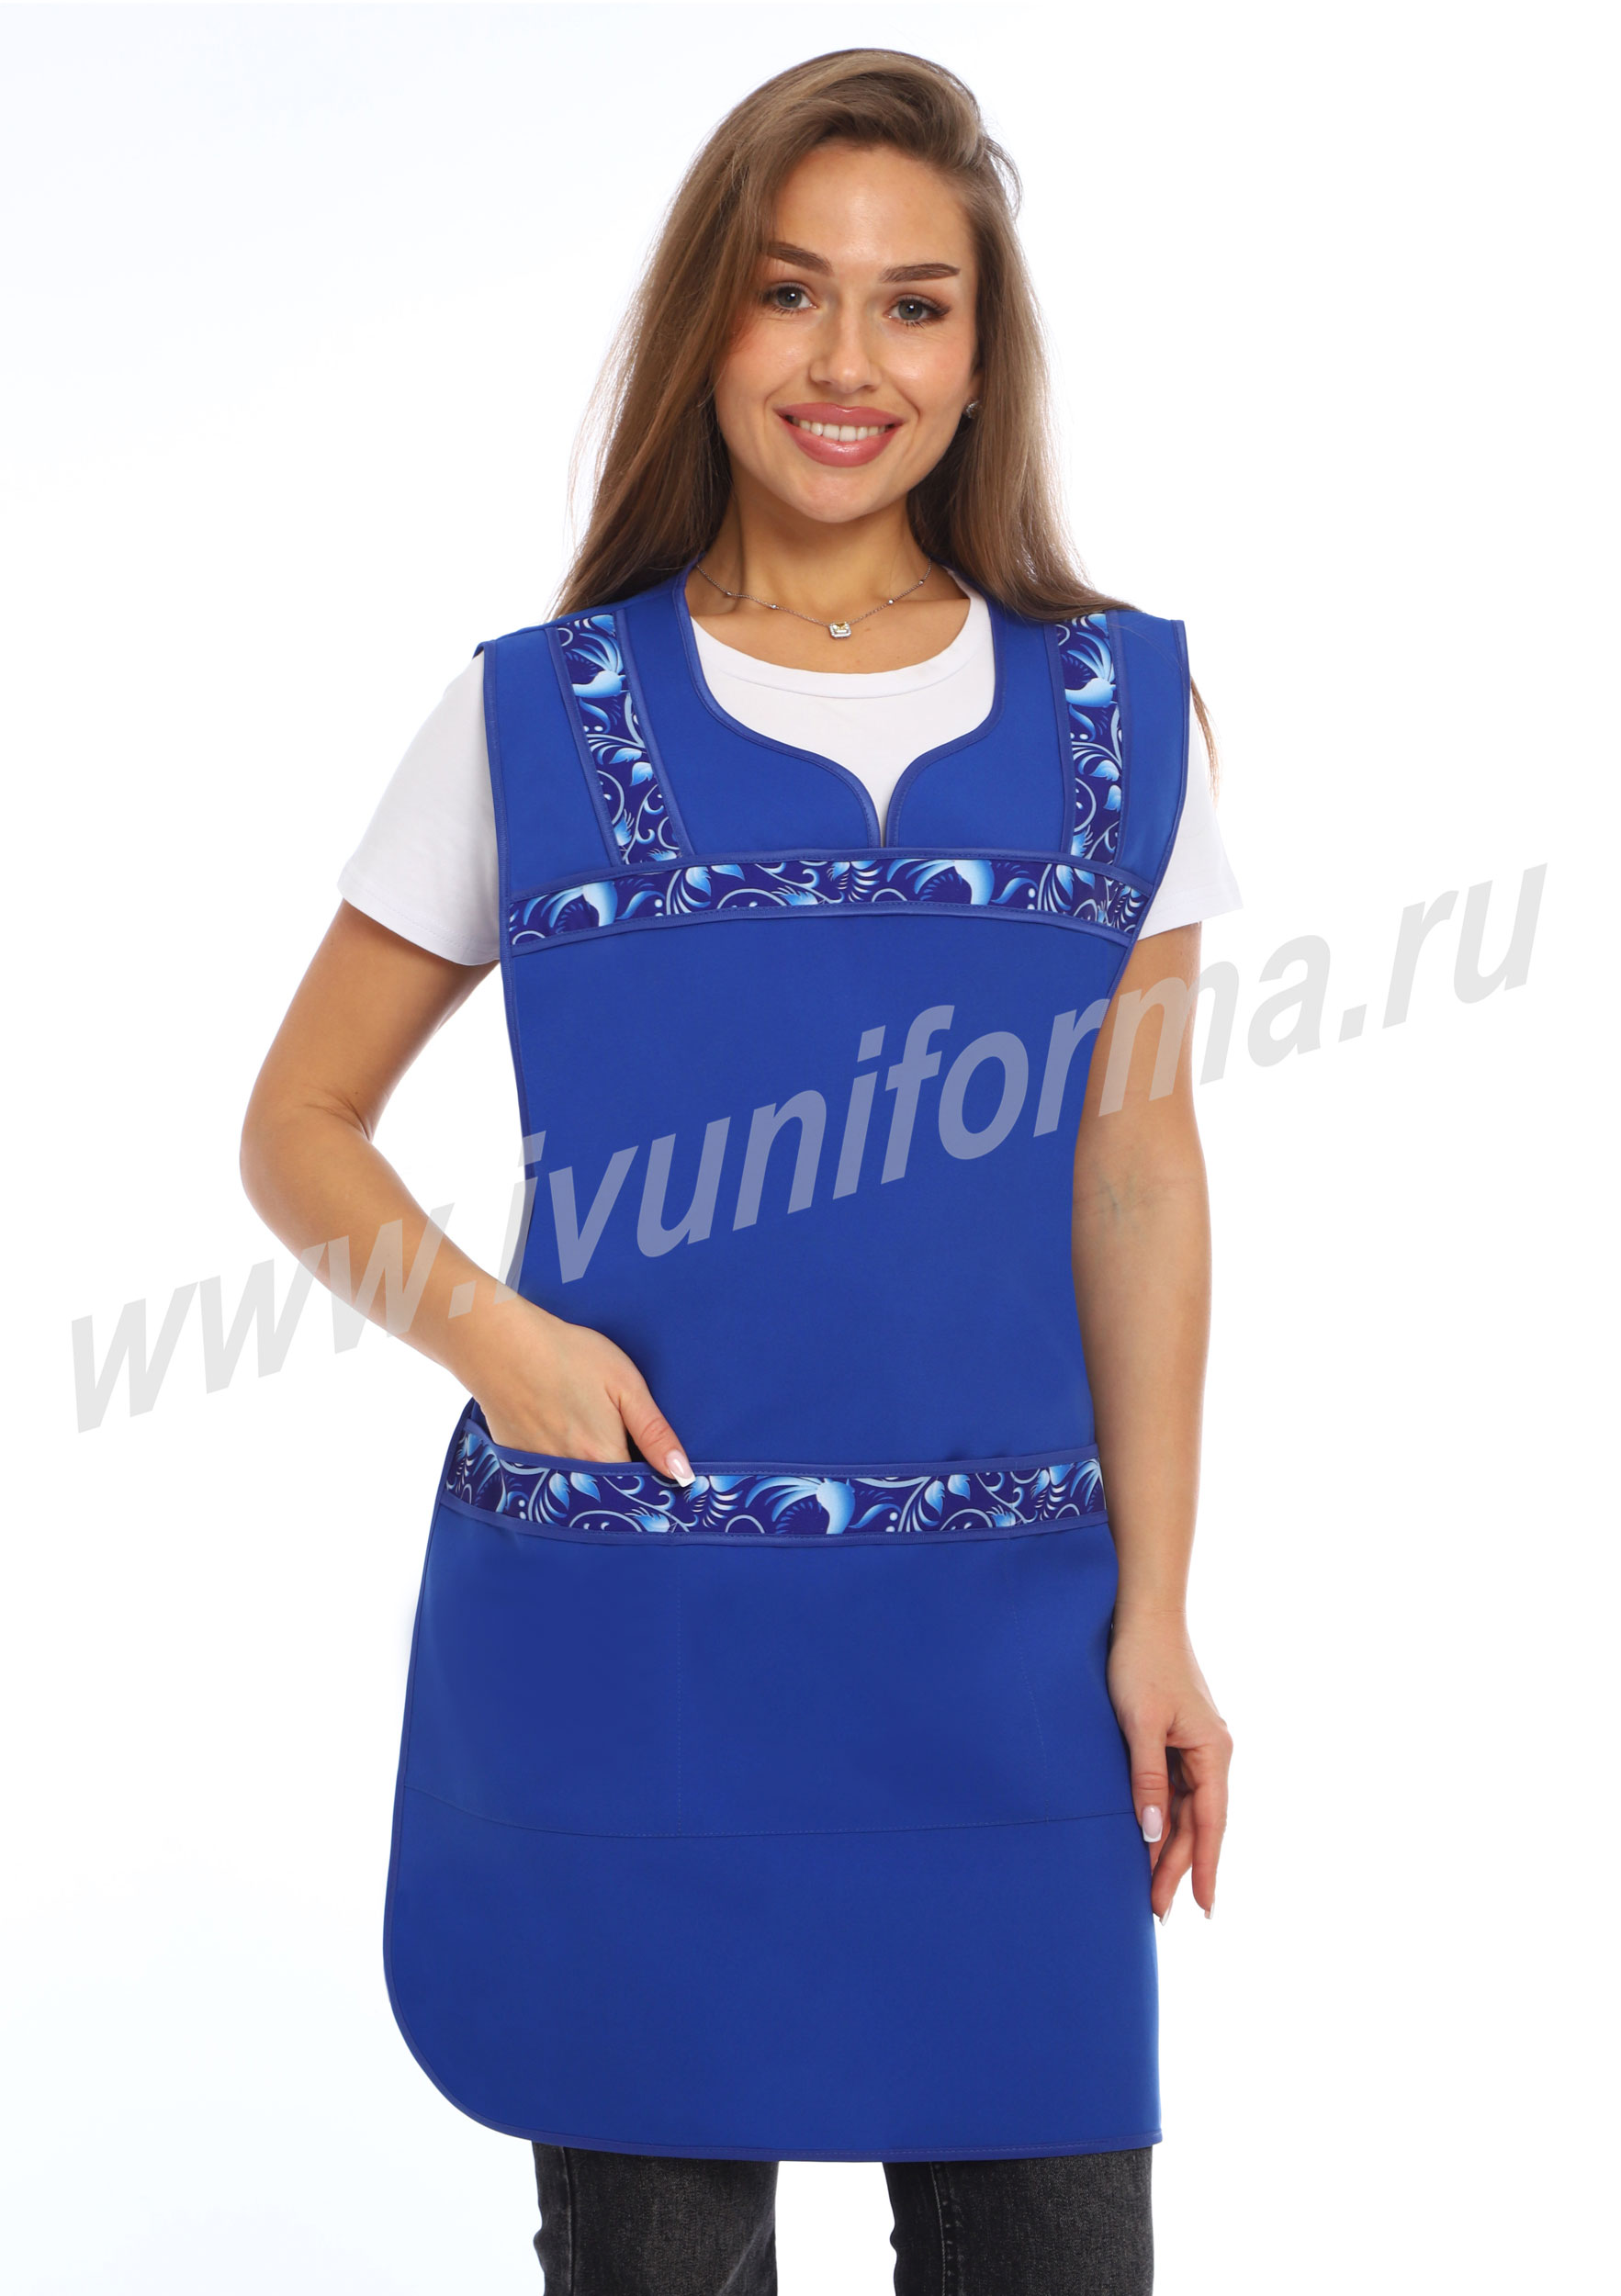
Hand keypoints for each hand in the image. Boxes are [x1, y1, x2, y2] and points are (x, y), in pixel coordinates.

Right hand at [472, 1295, 692, 1483]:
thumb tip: (682, 1473)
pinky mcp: (515, 1461)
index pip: (637, 1493)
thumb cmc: (568, 1355)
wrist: (501, 1343)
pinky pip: (544, 1480)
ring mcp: (538, 1472)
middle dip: (620, 1490)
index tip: (662, 1481)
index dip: (651, 1489)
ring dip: (589, 1482)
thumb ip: (654, 1432)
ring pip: (574, 1490)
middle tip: (626, 1459)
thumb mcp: (625, 1384)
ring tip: (589, 1446)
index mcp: (602, 1457)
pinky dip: (557, 1471)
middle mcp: (570, 1475)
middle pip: (605, 1498)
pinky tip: (557, 1439)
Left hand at [1106, 1615, 1231, 1920]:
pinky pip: (1173, 1789)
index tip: (1206, 1910)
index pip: (1212, 1824)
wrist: (1143, 1614)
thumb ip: (1147, 1780)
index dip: (1207, 1869)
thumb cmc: (1141, 1663)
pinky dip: (1162, 1817)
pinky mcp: (1176, 1736)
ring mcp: (1195, 1745)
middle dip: (1179, 1868)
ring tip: (1149, 1889)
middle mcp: (1211, 1752)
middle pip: (1198, 1823)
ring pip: (1185, 1809)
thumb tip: (1152, 1834)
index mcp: (1213, 1751)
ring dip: (1169, 1847)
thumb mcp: (1138, 1725)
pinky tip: (1147, 1838)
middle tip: (1157, 1912)